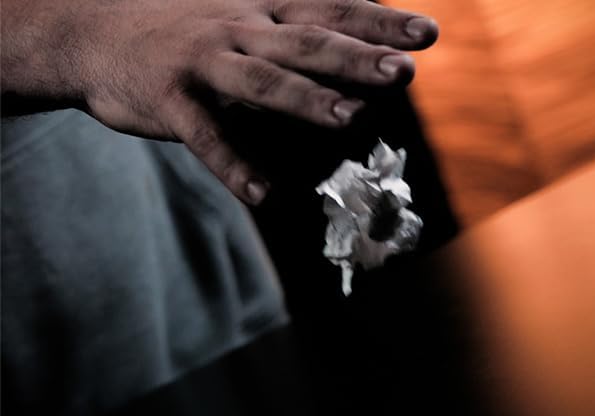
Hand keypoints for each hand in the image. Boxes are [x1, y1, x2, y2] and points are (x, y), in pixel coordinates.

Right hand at [1, 0, 437, 203]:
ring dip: (308, 100)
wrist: (91, 32)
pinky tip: (264, 196)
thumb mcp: (242, 18)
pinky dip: (234, 166)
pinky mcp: (169, 101)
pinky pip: (206, 138)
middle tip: (405, 71)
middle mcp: (239, 29)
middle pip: (307, 43)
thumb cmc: (184, 29)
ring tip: (351, 118)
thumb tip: (360, 63)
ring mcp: (203, 63)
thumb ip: (295, 39)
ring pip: (263, 82)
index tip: (427, 34)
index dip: (379, 21)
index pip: (331, 10)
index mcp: (263, 9)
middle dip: (357, 57)